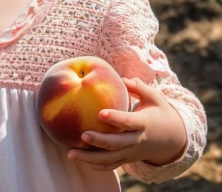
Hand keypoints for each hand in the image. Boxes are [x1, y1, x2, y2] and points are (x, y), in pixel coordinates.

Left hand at [67, 77, 186, 171]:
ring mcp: (131, 152)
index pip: (129, 122)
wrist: (173, 140)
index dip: (115, 118)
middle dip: (99, 141)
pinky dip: (97, 165)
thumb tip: (123, 78)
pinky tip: (81, 160)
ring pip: (110, 159)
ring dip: (90, 158)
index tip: (100, 113)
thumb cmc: (159, 113)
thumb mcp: (155, 98)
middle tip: (82, 135)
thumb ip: (139, 88)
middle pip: (117, 144)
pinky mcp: (127, 158)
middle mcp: (137, 141)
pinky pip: (112, 165)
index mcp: (144, 124)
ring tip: (70, 154)